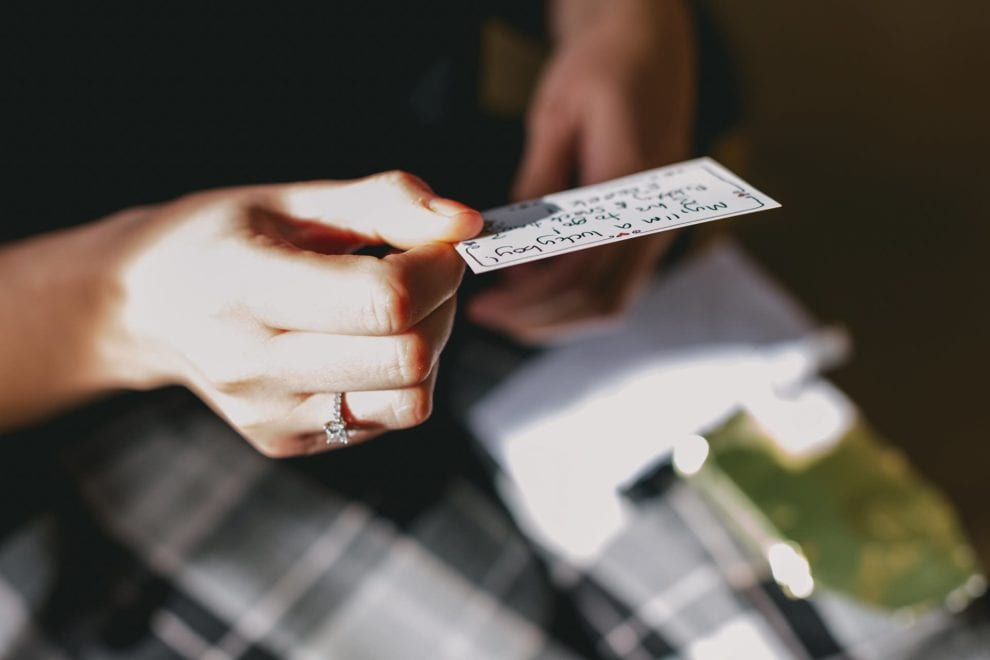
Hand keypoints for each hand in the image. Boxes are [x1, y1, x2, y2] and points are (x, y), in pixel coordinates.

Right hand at [105, 171, 481, 456]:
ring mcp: (272, 416)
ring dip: (429, 346)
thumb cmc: (219, 240)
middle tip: (423, 271)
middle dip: (442, 305)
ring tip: (394, 309)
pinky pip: (387, 417)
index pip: (384, 300)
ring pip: (410, 399)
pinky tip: (364, 341)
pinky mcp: (288, 441)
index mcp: (244, 288)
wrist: (148, 307)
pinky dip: (400, 376)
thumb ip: (384, 204)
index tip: (437, 241)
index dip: (437, 267)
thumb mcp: (291, 199)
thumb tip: (465, 224)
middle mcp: (254, 367)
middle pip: (407, 356)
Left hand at [468, 0, 695, 342]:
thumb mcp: (557, 114)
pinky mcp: (648, 231)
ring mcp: (658, 229)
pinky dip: (575, 299)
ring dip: (558, 316)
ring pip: (612, 302)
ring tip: (508, 311)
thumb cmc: (602, 67)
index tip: (487, 304)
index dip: (530, 297)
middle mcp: (657, 219)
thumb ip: (538, 181)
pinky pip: (616, 284)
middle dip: (540, 318)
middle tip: (489, 316)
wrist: (649, 43)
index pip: (582, 271)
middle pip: (600, 301)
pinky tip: (535, 290)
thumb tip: (512, 242)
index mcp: (635, 188)